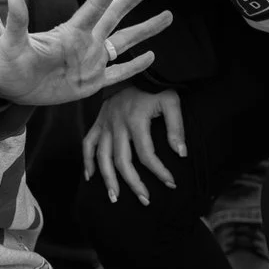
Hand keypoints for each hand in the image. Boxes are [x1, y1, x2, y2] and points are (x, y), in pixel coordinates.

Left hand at [0, 0, 169, 105]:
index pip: (96, 4)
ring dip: (146, 29)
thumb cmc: (8, 64)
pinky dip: (135, 67)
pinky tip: (152, 56)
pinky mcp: (92, 83)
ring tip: (167, 15)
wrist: (10, 89)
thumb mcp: (12, 44)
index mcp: (71, 32)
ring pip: (125, 42)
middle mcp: (86, 42)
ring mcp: (91, 62)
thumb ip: (18, 23)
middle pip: (117, 15)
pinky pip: (119, 74)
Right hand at [82, 86, 182, 204]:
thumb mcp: (171, 101)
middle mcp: (117, 123)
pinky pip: (87, 143)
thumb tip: (181, 154)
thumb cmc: (155, 87)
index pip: (146, 154)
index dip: (159, 171)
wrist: (135, 68)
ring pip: (102, 157)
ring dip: (108, 179)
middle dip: (133, 183)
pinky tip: (90, 177)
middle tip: (145, 200)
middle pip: (122, 160)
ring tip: (115, 198)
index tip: (171, 183)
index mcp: (135, 119)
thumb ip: (177, 127)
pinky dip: (87, 161)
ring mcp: (105, 123)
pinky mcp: (98, 121)